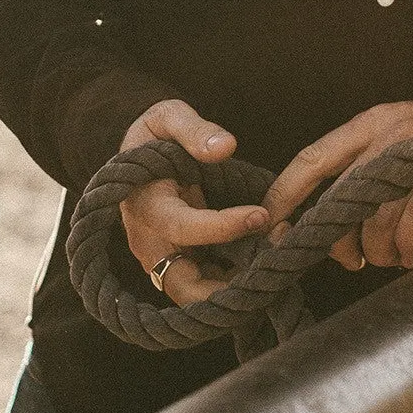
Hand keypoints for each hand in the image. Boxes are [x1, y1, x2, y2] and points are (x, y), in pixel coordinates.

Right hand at [117, 99, 266, 306]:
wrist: (138, 153)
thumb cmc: (154, 133)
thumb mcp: (168, 117)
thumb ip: (194, 130)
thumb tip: (225, 146)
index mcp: (145, 206)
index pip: (183, 227)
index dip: (223, 226)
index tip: (261, 215)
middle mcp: (148, 243)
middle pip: (185, 284)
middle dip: (229, 284)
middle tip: (274, 258)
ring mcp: (160, 259)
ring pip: (196, 295)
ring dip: (235, 289)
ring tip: (275, 262)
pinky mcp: (175, 265)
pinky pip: (204, 287)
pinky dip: (232, 285)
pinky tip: (264, 266)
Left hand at [262, 86, 412, 272]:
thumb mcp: (407, 131)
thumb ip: (374, 162)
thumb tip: (340, 218)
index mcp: (372, 123)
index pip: (312, 158)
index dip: (284, 195)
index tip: (270, 226)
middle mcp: (388, 136)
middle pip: (340, 200)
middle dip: (337, 240)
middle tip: (350, 260)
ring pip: (374, 221)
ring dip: (380, 251)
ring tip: (394, 257)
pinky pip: (411, 226)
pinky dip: (409, 249)